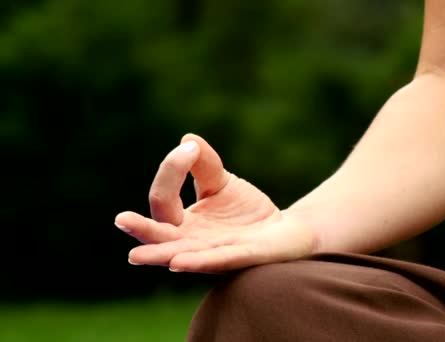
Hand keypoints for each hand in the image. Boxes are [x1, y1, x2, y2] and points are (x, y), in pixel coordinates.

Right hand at [115, 133, 317, 272]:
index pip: (164, 200)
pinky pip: (218, 261)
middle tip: (121, 219)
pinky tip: (179, 262)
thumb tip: (187, 140)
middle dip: (142, 230)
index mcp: (184, 224)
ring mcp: (215, 253)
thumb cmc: (246, 211)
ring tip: (135, 256)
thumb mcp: (221, 183)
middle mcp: (193, 242)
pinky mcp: (242, 258)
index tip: (189, 148)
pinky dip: (199, 262)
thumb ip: (204, 165)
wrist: (284, 229)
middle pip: (160, 237)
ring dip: (161, 255)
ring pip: (182, 256)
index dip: (171, 171)